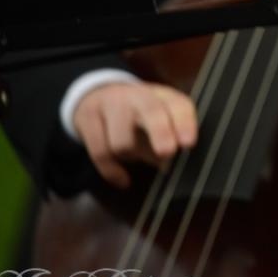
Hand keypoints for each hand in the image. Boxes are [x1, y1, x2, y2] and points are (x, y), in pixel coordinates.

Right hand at [71, 81, 197, 188]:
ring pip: (123, 141)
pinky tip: (123, 181)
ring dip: (131, 156)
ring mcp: (112, 104)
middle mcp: (139, 96)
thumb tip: (171, 167)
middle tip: (167, 153)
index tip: (188, 144)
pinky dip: (112, 171)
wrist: (98, 95)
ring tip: (134, 155)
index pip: (178, 105)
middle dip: (161, 133)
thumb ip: (169, 141)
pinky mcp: (88, 117)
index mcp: (164, 96)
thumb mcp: (160, 122)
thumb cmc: (139, 116)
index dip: (184, 124)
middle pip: (151, 111)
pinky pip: (101, 152)